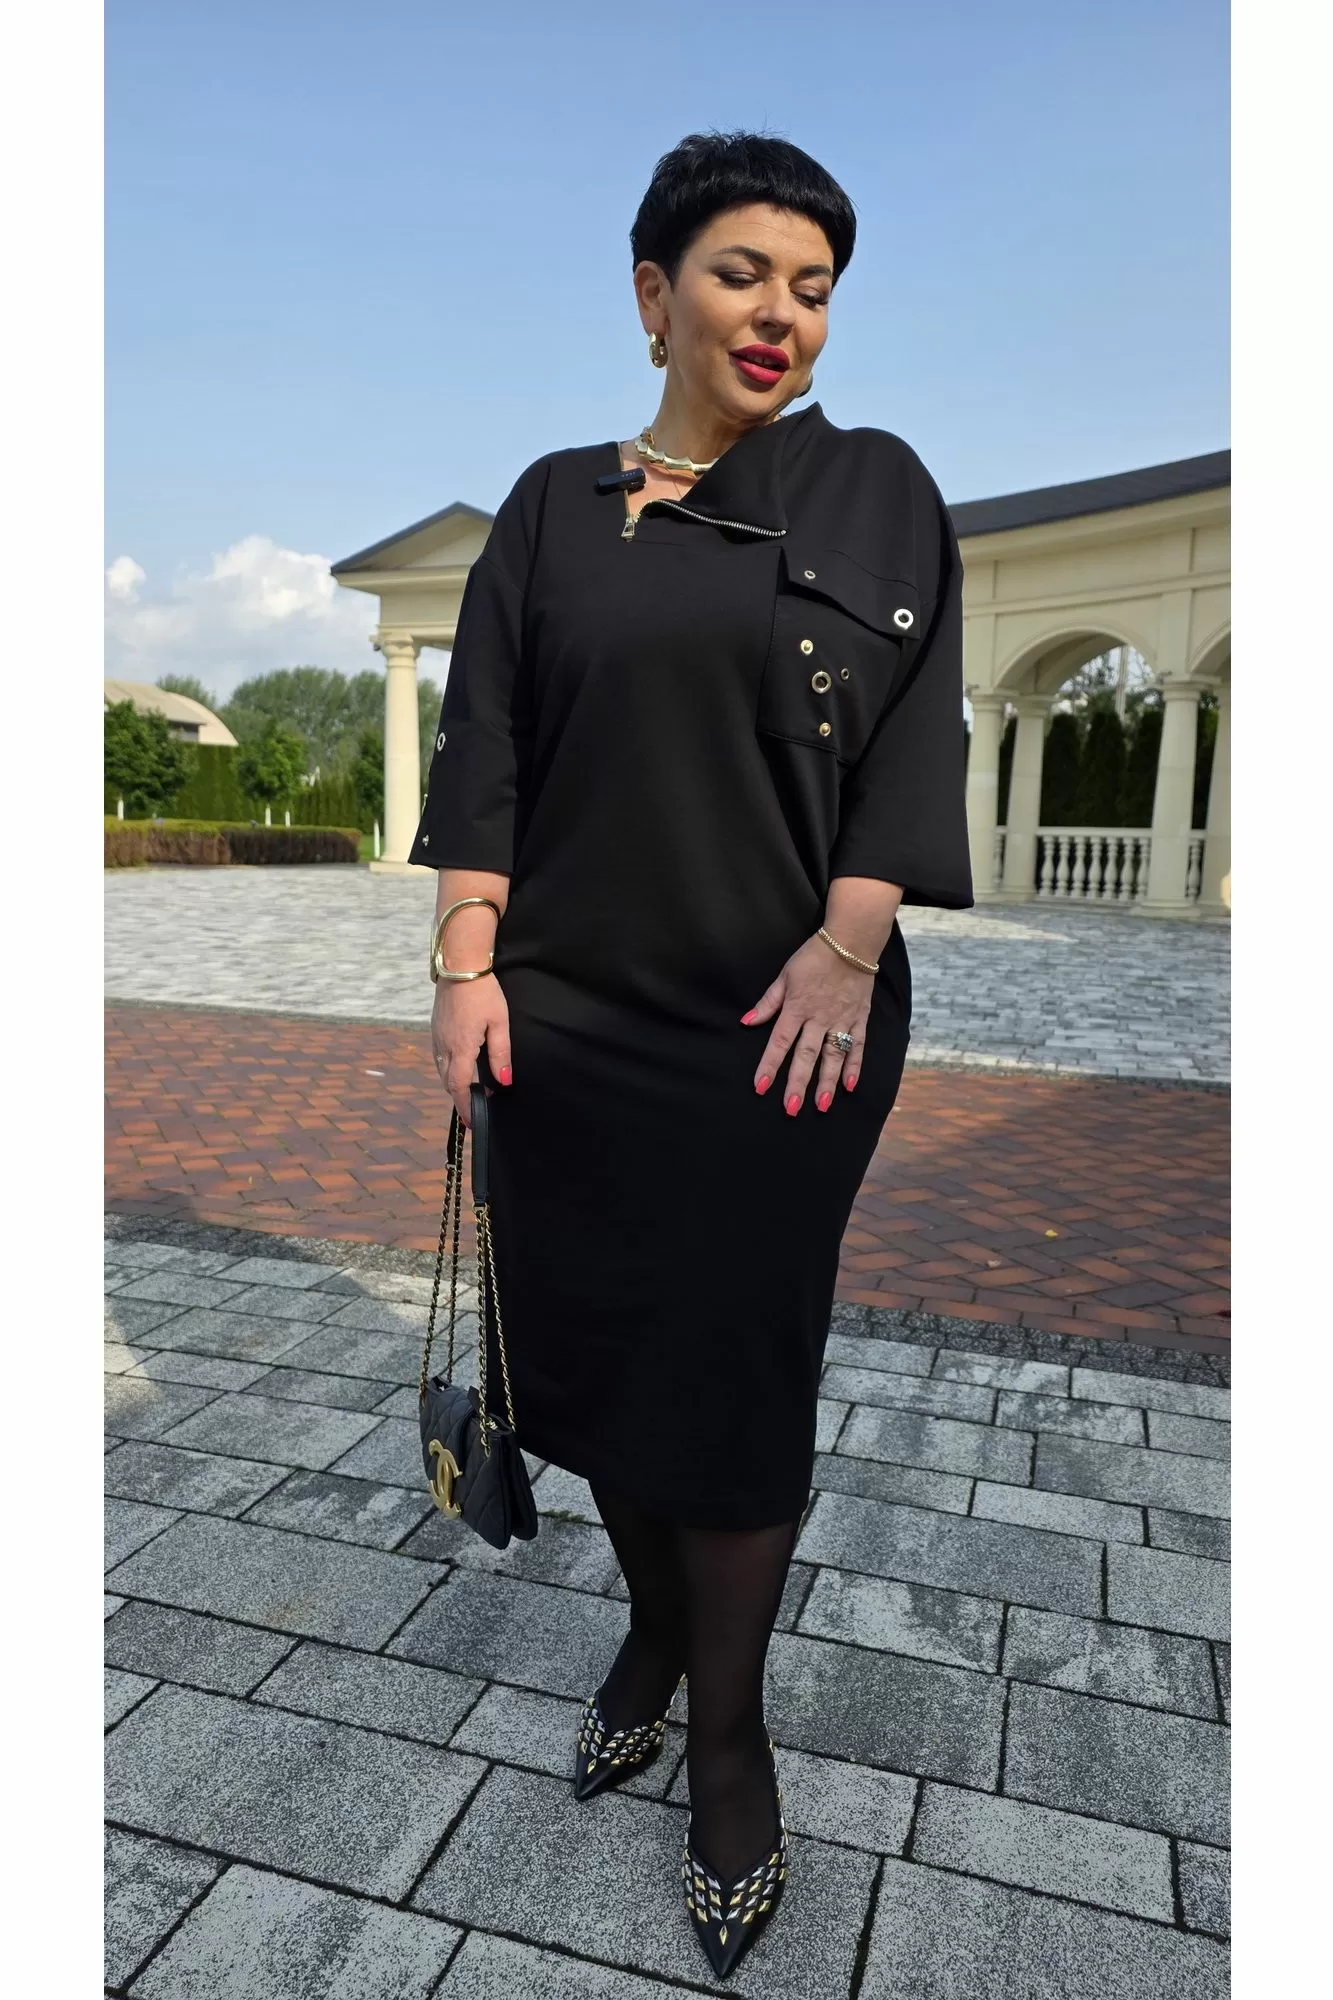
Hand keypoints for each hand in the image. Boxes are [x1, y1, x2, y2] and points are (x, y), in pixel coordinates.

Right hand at [431, 974, 512, 1124]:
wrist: (459, 966)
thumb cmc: (483, 992)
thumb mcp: (500, 1023)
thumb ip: (501, 1053)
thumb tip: (504, 1081)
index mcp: (461, 1048)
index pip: (460, 1087)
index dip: (466, 1107)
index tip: (473, 1121)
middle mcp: (444, 1046)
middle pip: (448, 1083)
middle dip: (460, 1098)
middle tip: (476, 1108)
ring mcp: (436, 1037)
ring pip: (441, 1071)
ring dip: (454, 1084)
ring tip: (470, 1091)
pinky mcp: (435, 1028)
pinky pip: (438, 1057)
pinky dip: (448, 1069)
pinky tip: (460, 1066)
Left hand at [741, 933, 871, 1112]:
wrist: (851, 942)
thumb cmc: (814, 957)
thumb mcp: (785, 976)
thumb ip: (768, 1003)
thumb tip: (747, 1022)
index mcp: (797, 1008)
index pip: (780, 1042)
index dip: (769, 1065)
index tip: (760, 1087)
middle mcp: (819, 1018)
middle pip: (806, 1055)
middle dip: (798, 1083)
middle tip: (790, 1108)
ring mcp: (841, 1020)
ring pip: (833, 1056)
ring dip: (826, 1082)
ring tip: (820, 1106)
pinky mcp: (859, 1018)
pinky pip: (857, 1045)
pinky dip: (854, 1066)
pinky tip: (849, 1085)